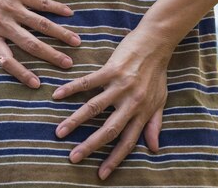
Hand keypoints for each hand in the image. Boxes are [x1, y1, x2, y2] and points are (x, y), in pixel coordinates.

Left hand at [0, 0, 81, 88]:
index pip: (6, 59)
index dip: (21, 73)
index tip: (36, 84)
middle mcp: (4, 23)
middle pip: (30, 43)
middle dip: (51, 55)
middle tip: (68, 64)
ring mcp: (13, 7)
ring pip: (41, 23)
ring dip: (60, 33)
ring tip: (76, 42)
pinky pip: (41, 2)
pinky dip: (56, 7)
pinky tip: (69, 13)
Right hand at [51, 28, 170, 179]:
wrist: (156, 43)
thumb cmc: (157, 73)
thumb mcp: (160, 101)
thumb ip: (154, 124)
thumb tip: (154, 148)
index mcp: (142, 112)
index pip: (128, 141)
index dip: (115, 159)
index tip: (101, 174)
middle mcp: (131, 102)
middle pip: (109, 129)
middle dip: (90, 146)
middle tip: (73, 158)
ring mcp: (120, 86)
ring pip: (94, 108)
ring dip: (75, 121)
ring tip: (59, 132)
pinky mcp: (110, 69)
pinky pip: (88, 82)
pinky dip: (72, 89)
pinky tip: (57, 95)